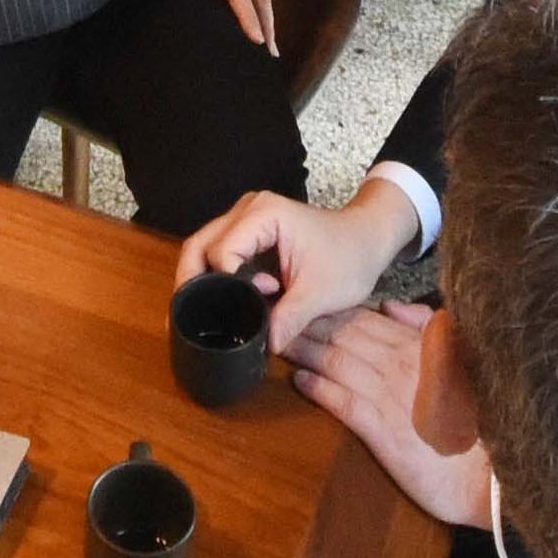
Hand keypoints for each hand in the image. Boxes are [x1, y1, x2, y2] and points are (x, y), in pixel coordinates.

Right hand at [175, 184, 423, 352]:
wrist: (367, 239)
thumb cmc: (349, 257)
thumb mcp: (321, 293)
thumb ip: (289, 318)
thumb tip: (264, 347)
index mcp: (264, 215)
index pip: (222, 251)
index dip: (228, 284)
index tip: (256, 300)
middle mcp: (247, 210)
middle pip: (199, 244)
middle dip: (192, 282)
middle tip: (189, 318)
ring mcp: (246, 218)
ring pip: (204, 247)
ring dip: (202, 279)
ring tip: (208, 311)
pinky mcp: (249, 231)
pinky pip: (220, 252)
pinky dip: (216, 276)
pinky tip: (227, 299)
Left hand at [288, 304, 491, 530]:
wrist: (487, 471)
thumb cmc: (475, 419)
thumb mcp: (458, 361)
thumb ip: (428, 329)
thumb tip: (392, 305)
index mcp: (418, 347)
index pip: (366, 320)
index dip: (333, 310)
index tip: (307, 302)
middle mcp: (400, 364)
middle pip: (344, 335)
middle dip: (309, 323)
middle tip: (280, 316)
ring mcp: (389, 395)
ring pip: (337, 362)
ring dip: (305, 350)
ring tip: (280, 342)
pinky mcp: (381, 430)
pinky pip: (342, 402)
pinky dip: (318, 388)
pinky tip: (299, 380)